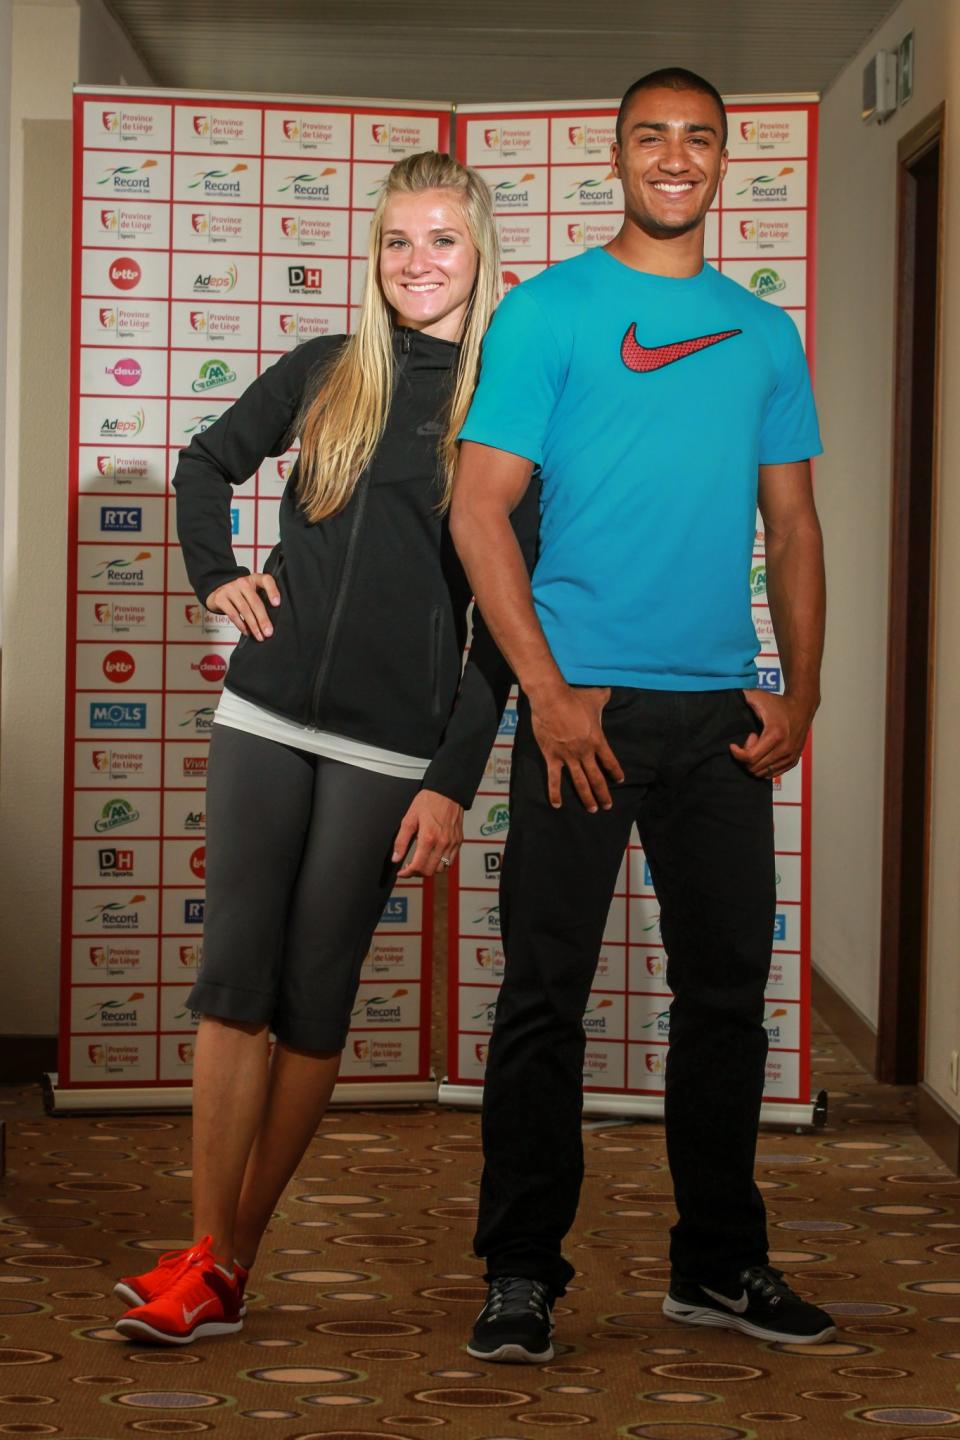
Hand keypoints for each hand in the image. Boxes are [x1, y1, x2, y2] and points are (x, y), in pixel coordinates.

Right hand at [206, 573, 280, 639]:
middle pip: (255, 601)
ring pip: (245, 609)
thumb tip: (270, 622)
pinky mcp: (220, 598)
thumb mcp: (252, 593)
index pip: (266, 580)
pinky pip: (233, 614)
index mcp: (254, 579)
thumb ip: (261, 600)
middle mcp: (242, 582)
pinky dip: (241, 625)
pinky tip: (247, 631)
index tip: (277, 604)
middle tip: (268, 632)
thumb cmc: (240, 595)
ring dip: (253, 626)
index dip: (272, 591)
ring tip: (259, 636)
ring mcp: (230, 589)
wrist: (218, 592)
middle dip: (263, 619)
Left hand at [392, 789, 463, 877]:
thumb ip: (401, 841)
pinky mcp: (458, 842)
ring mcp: (452, 843)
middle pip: (429, 871)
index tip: (402, 872)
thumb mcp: (409, 819)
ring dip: (429, 869)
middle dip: (417, 873)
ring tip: (421, 863)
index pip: (418, 866)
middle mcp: (442, 843)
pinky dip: (440, 864)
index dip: (407, 873)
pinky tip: (433, 857)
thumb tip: (396, 857)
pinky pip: (450, 861)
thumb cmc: (429, 801)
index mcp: (428, 837)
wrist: (447, 792)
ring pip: (441, 869)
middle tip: (409, 868)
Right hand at [530, 683, 622, 811]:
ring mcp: (568, 757)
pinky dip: (555, 793)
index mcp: (597, 740)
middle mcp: (585, 752)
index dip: (616, 772)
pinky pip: (554, 779)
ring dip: (587, 797)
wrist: (551, 699)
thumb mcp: (596, 695)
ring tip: (592, 809)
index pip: (610, 761)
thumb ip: (605, 696)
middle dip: (603, 794)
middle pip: (597, 778)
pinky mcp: (552, 757)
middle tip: (608, 806)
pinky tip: (557, 805)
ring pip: (580, 782)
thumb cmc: (574, 697)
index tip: (619, 780)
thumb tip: (610, 689)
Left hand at [730, 689, 815, 778]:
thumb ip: (743, 697)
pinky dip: (764, 767)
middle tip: (750, 742)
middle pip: (755, 767)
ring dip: (756, 762)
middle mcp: (784, 748)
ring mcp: (790, 756)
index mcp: (774, 735)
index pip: (750, 757)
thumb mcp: (758, 697)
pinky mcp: (793, 760)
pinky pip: (773, 773)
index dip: (738, 754)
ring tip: (758, 746)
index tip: (733, 746)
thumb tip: (728, 698)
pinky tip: (765, 753)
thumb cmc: (779, 703)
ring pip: (763, 772)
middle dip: (746, 757)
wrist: (802, 707)